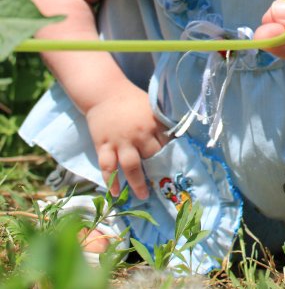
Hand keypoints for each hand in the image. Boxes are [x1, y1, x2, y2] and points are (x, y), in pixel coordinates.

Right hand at [85, 80, 167, 199]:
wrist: (104, 92)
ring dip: (138, 183)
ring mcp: (120, 141)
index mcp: (153, 123)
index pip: (167, 143)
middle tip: (163, 186)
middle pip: (152, 157)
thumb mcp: (150, 108)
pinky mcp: (104, 145)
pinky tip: (114, 192)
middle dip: (158, 172)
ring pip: (131, 166)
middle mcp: (138, 133)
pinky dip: (111, 180)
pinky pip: (107, 165)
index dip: (172, 157)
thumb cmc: (131, 101)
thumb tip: (175, 142)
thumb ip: (160, 125)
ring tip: (144, 196)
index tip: (177, 170)